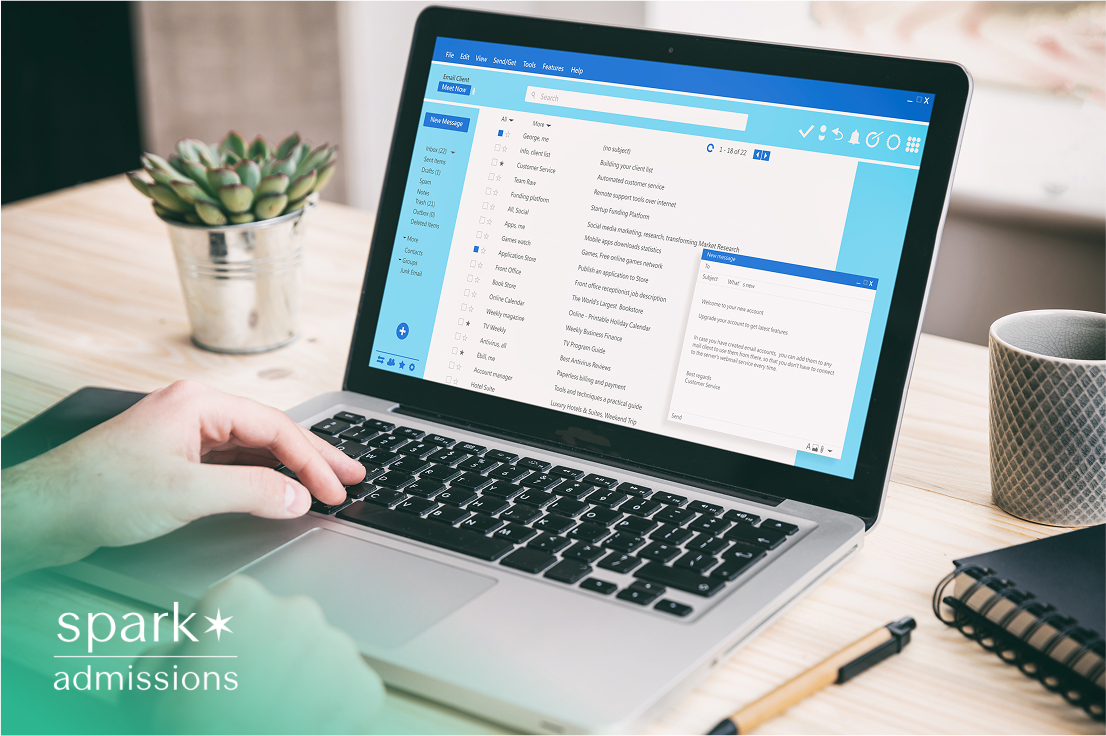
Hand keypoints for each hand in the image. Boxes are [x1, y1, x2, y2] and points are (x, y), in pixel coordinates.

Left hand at [1, 380, 364, 578]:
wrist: (44, 512)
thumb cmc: (98, 491)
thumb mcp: (187, 494)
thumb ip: (252, 493)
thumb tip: (298, 496)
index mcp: (200, 403)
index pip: (275, 428)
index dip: (312, 461)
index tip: (335, 489)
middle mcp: (195, 413)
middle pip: (270, 433)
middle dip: (314, 456)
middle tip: (352, 475)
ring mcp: (185, 437)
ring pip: (252, 450)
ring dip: (289, 469)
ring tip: (325, 484)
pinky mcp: (175, 462)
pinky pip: (232, 466)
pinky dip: (260, 480)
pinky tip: (278, 492)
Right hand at [139, 575, 384, 733]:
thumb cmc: (195, 732)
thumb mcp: (148, 685)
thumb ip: (167, 651)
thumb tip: (183, 650)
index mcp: (238, 601)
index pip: (231, 607)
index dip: (218, 641)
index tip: (215, 667)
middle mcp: (295, 612)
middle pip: (281, 630)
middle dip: (266, 658)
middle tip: (245, 702)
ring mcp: (336, 649)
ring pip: (318, 660)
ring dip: (300, 683)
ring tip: (274, 721)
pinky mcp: (363, 688)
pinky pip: (346, 694)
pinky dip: (329, 712)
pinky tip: (300, 732)